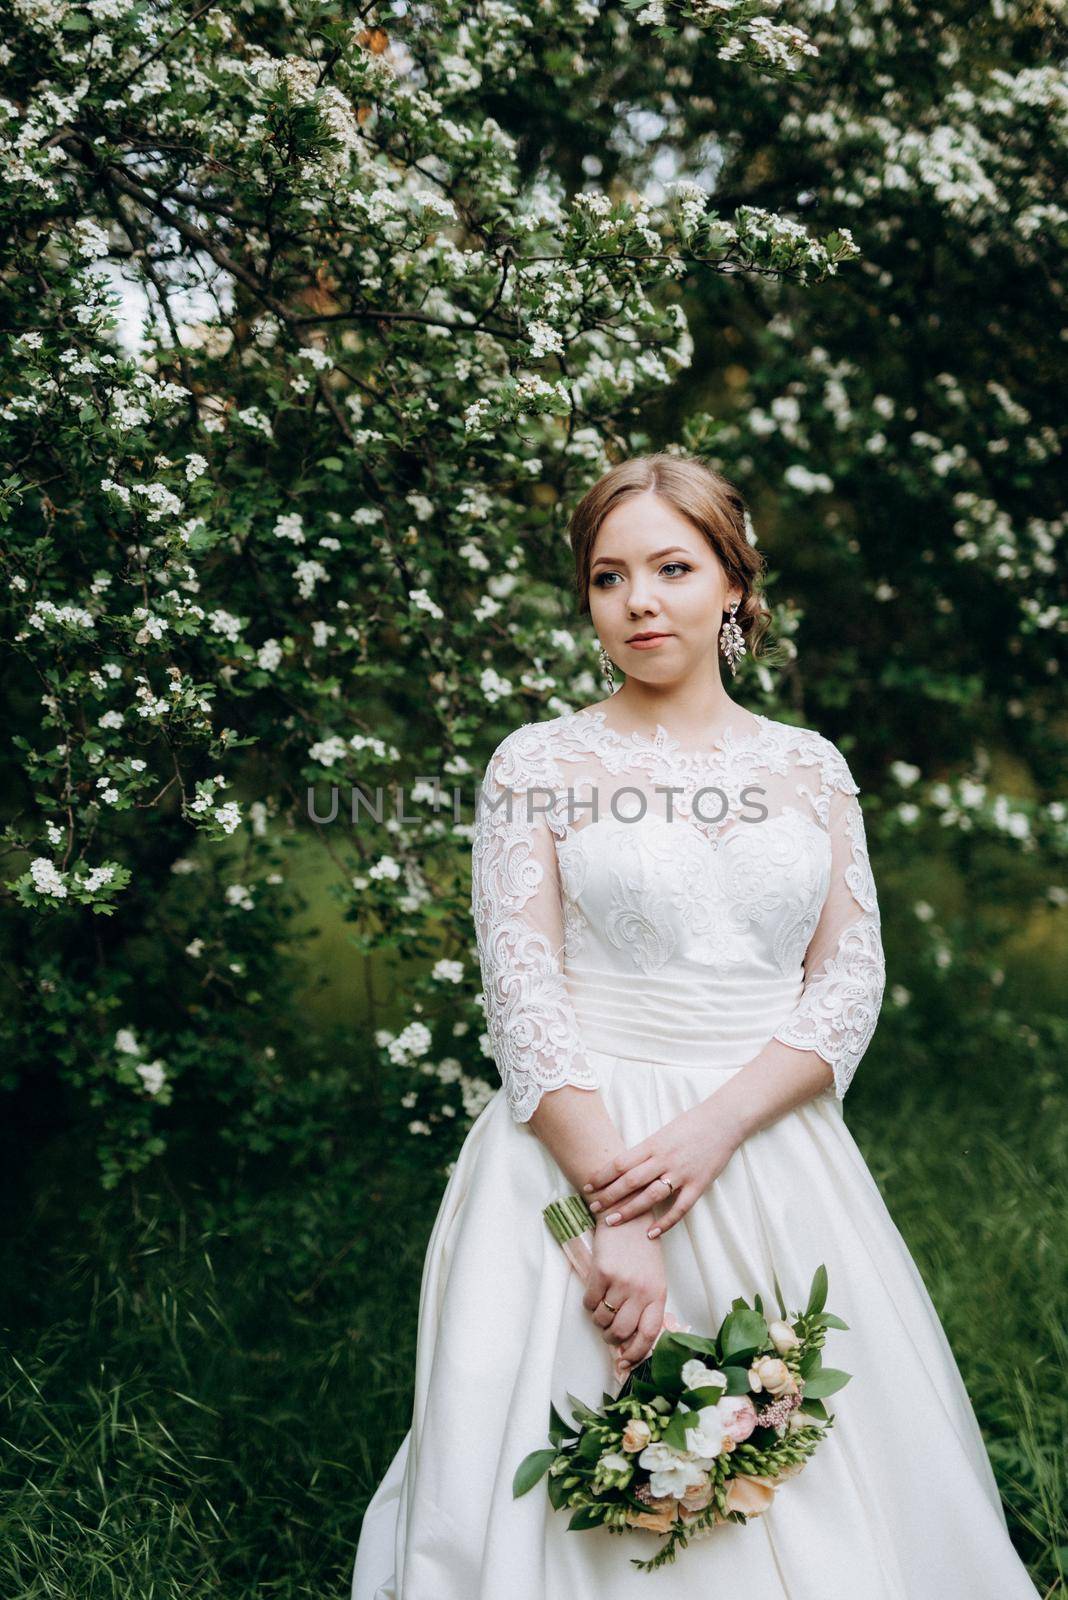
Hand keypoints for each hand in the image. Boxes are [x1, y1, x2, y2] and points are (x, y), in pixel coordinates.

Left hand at [582, 1099, 743, 1238]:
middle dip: (609, 1196)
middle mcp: (664, 1159)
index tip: (587, 1186)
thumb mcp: (662, 1132)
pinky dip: (665, 1223)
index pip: (621, 1163)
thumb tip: (622, 1167)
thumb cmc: (691, 1124)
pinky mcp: (698, 1185)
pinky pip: (679, 1208)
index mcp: (653, 1144)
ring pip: (650, 1196)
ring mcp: (681, 1173)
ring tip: (612, 1222)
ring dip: (629, 1211)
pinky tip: (651, 1234)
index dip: (602, 1176)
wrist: (723, 1121)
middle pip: (630, 1181)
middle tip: (592, 1208)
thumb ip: (645, 1150)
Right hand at [582, 1216, 666, 1369]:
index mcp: (658, 1293)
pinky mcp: (601, 1272)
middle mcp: (640, 1290)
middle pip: (621, 1332)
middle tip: (608, 1331)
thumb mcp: (653, 1276)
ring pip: (603, 1319)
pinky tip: (594, 1293)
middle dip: (611, 1338)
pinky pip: (590, 1302)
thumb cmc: (642, 1248)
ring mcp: (620, 1282)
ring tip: (602, 1308)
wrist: (628, 1215)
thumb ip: (646, 1304)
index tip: (626, 1362)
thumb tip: (631, 1336)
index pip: (649, 1334)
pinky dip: (589, 1304)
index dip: (636, 1353)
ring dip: (599, 1320)